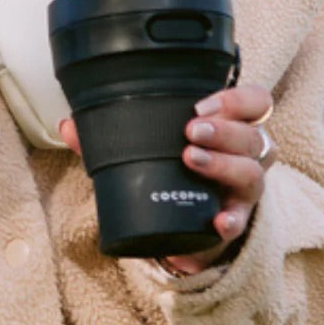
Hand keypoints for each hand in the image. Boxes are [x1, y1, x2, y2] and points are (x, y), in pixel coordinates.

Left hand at [59, 84, 275, 274]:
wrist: (185, 225)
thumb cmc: (171, 171)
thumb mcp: (145, 149)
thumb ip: (108, 136)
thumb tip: (68, 125)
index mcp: (229, 127)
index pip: (255, 102)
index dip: (235, 99)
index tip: (199, 105)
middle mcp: (246, 155)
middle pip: (254, 135)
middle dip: (224, 130)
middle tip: (191, 131)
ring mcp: (245, 188)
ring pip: (254, 171)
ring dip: (226, 163)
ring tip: (192, 159)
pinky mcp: (237, 218)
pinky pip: (243, 219)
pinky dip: (233, 219)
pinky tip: (218, 220)